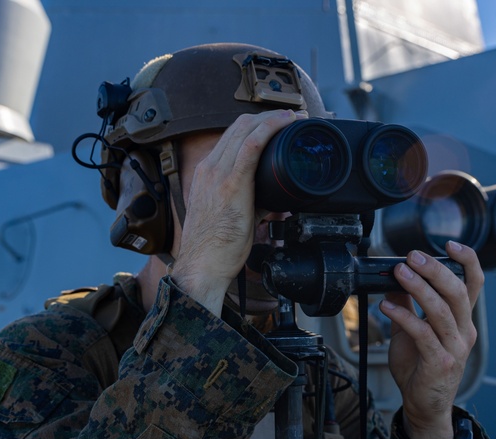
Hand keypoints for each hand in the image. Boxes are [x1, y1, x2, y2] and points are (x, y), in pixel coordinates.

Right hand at [172, 109, 305, 313]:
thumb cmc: (215, 248)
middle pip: (238, 126)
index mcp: (206, 174)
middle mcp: (209, 168)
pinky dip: (270, 128)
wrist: (202, 266)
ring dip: (273, 117)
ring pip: (245, 129)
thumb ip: (251, 202)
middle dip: (267, 116)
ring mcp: (218, 174)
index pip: (231, 136)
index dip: (256, 124)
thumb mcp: (230, 216)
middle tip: (291, 117)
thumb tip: (275, 200)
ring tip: (293, 117)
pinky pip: (252, 145)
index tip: (277, 125)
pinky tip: (286, 123)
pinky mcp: (232, 184)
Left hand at [377, 242, 483, 438]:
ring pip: (441, 310)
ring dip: (418, 288)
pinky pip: (423, 333)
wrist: (424, 406)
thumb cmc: (420, 368)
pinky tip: (386, 306)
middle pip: (457, 291)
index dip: (468, 261)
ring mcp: (454, 347)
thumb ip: (407, 305)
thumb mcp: (411, 331)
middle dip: (435, 269)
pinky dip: (403, 317)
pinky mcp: (440, 362)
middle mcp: (463, 331)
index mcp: (462, 320)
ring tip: (398, 273)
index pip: (474, 284)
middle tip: (412, 256)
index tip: (450, 244)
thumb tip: (394, 277)